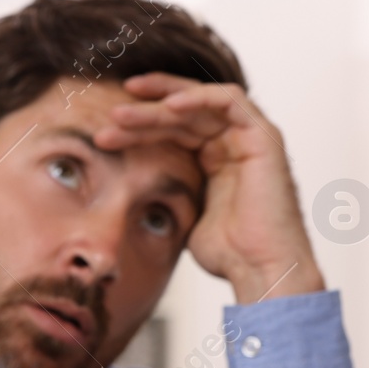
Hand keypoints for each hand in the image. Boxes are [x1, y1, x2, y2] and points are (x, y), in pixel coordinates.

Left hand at [94, 73, 324, 304]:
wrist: (260, 269)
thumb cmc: (227, 254)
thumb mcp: (183, 217)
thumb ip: (166, 192)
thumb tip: (125, 189)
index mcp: (214, 160)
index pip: (174, 129)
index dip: (141, 125)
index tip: (104, 131)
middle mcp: (232, 144)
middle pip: (183, 114)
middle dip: (144, 113)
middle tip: (109, 116)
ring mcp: (249, 138)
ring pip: (199, 104)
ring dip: (160, 105)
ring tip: (122, 114)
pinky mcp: (264, 137)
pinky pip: (230, 102)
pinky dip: (199, 98)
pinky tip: (168, 106)